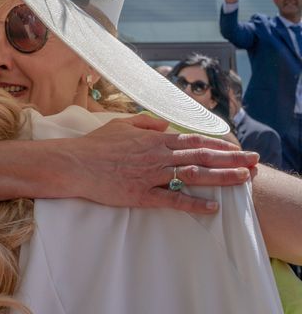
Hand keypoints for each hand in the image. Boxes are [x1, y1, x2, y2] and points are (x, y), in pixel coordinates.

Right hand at [64, 114, 257, 213]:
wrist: (75, 163)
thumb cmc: (96, 144)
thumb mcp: (121, 124)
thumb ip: (145, 121)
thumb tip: (165, 124)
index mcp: (153, 138)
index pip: (193, 140)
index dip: (217, 144)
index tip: (235, 147)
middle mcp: (157, 155)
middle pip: (201, 157)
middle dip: (231, 159)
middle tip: (254, 162)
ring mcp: (151, 175)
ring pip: (193, 176)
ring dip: (221, 178)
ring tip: (244, 180)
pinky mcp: (142, 195)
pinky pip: (172, 200)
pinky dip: (193, 204)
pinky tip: (212, 208)